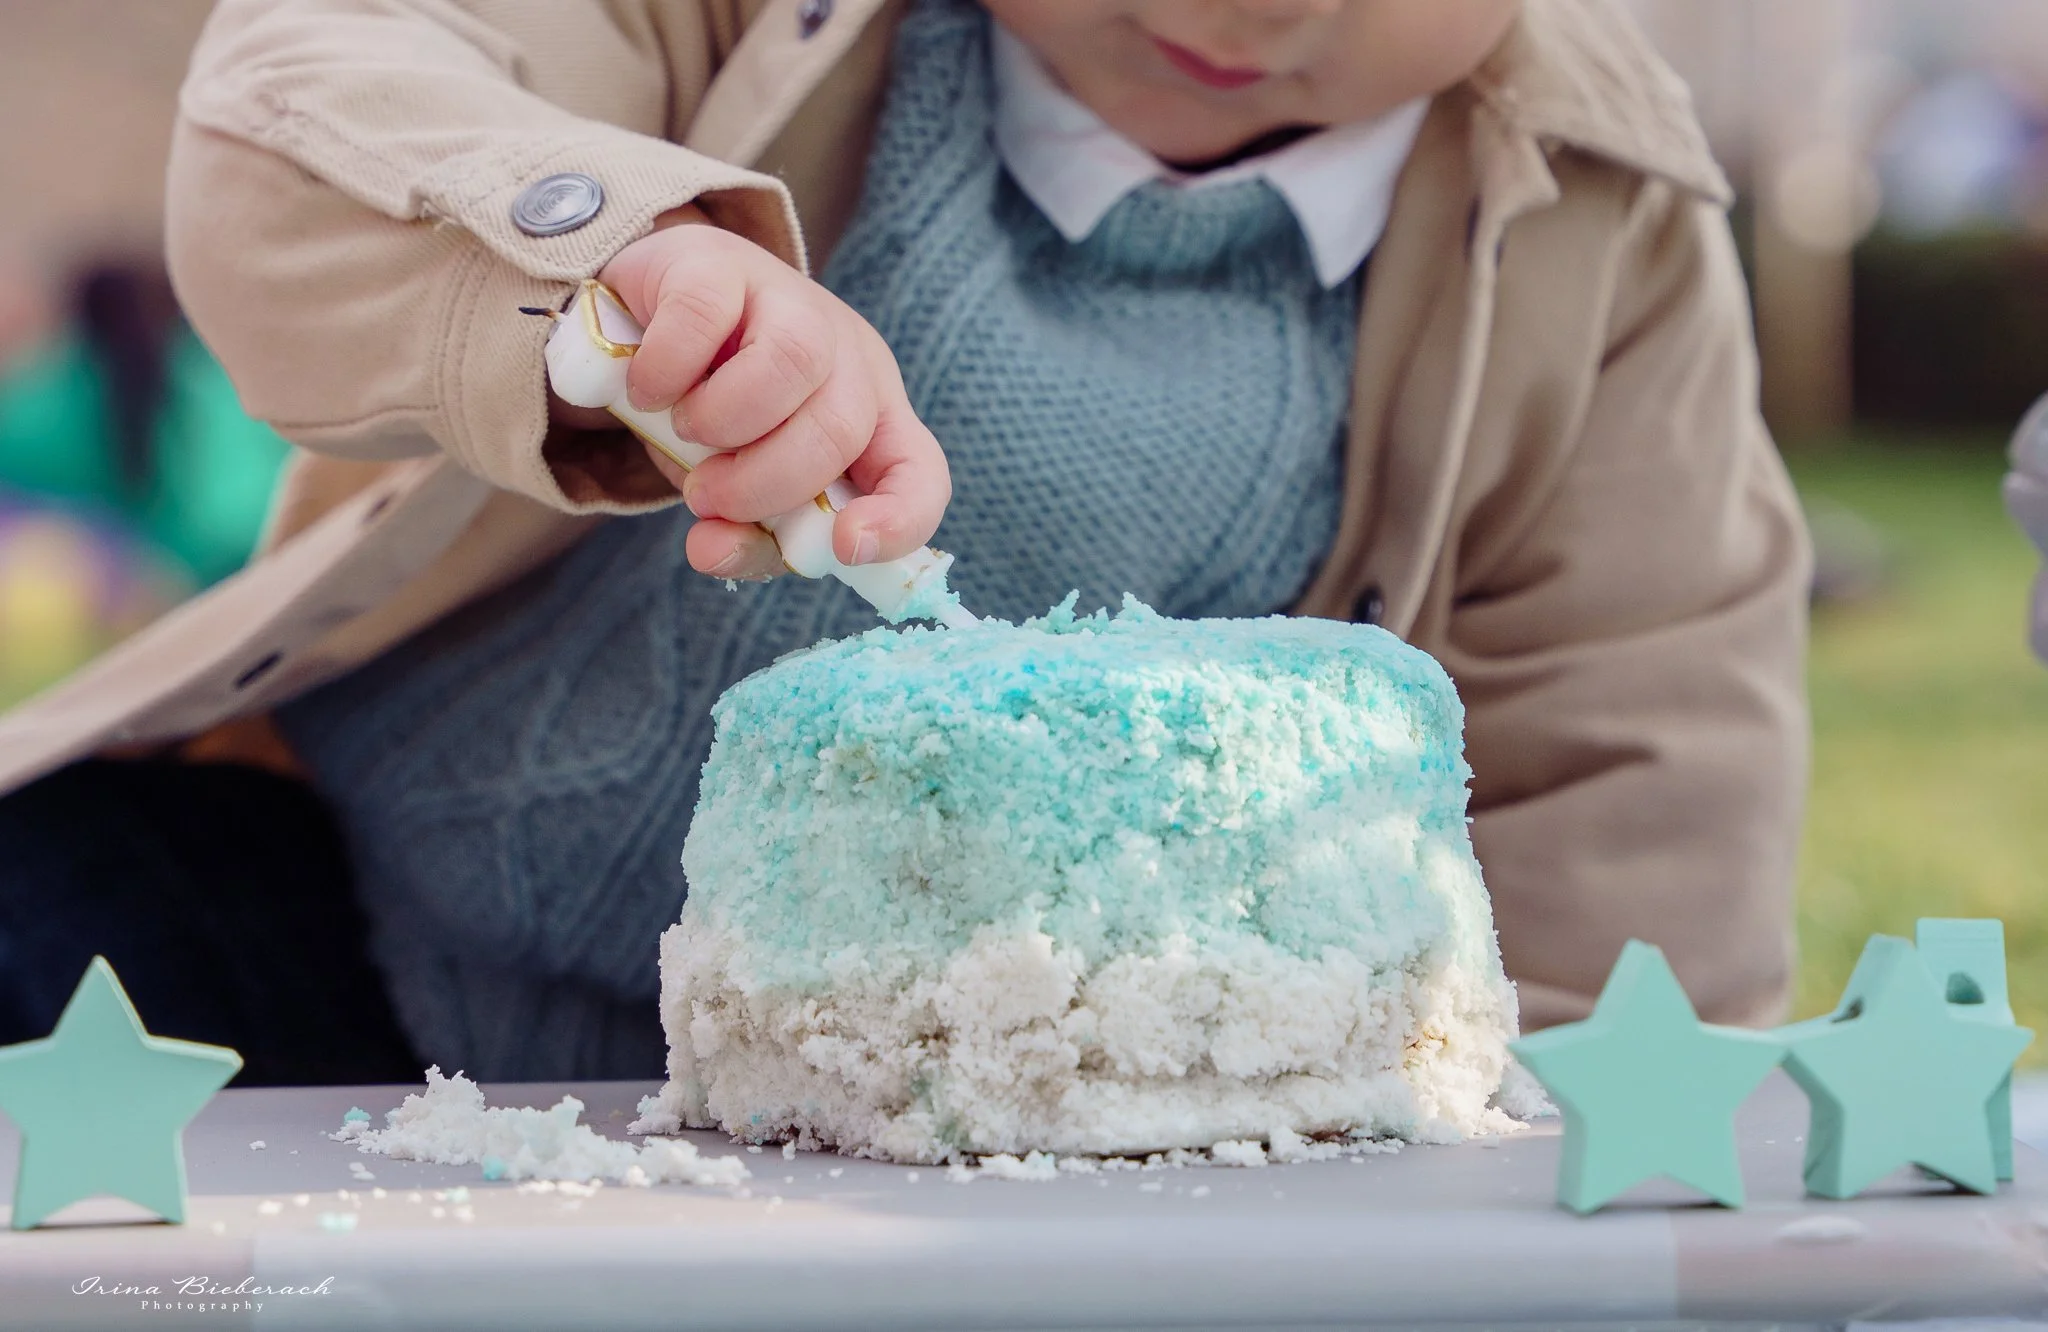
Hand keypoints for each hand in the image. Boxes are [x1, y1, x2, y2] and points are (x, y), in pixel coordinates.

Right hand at [587, 208, 950, 579]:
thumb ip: (740, 533)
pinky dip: (666, 371)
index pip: (921, 473)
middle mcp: (846, 355)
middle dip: (766, 482)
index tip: (846, 545)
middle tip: (705, 495)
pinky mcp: (718, 263)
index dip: (900, 517)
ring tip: (684, 431)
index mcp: (870, 419)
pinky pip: (702, 319)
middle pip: (842, 426)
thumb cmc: (711, 412)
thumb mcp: (734, 484)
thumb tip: (711, 550)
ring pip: (793, 362)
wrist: (645, 315)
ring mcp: (788, 299)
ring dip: (726, 421)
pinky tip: (647, 389)